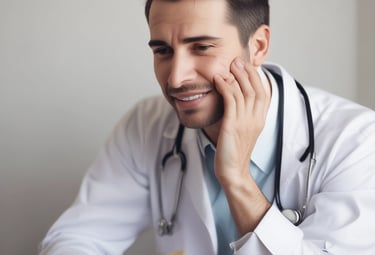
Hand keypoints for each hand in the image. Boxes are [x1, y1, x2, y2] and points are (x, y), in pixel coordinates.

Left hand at [213, 57, 269, 181]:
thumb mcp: (243, 131)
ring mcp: (245, 123)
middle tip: (237, 60)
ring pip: (244, 93)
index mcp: (260, 120)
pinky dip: (225, 88)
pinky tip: (219, 80)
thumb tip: (237, 101)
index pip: (263, 93)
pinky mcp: (232, 126)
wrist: (233, 171)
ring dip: (236, 77)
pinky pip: (231, 102)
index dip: (256, 77)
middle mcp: (255, 119)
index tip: (248, 66)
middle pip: (255, 89)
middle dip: (247, 73)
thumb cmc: (234, 151)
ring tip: (229, 66)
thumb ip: (243, 115)